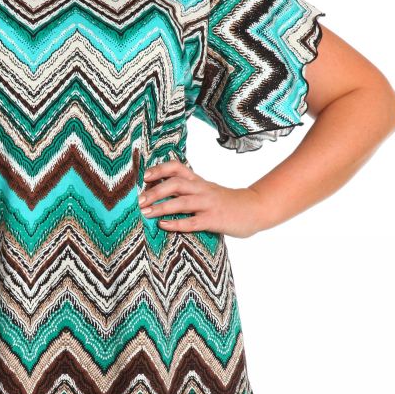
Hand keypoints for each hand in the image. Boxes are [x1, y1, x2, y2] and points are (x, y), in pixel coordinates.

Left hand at [138, 160, 266, 238]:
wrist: (255, 209)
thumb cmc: (227, 202)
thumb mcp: (207, 190)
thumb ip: (189, 189)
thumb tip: (161, 192)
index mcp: (199, 181)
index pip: (177, 168)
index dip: (160, 170)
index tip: (144, 176)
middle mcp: (202, 189)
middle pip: (175, 183)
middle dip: (155, 191)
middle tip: (139, 201)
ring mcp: (208, 204)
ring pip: (182, 202)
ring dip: (161, 207)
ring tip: (145, 213)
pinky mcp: (214, 220)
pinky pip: (192, 222)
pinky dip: (176, 223)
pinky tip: (163, 225)